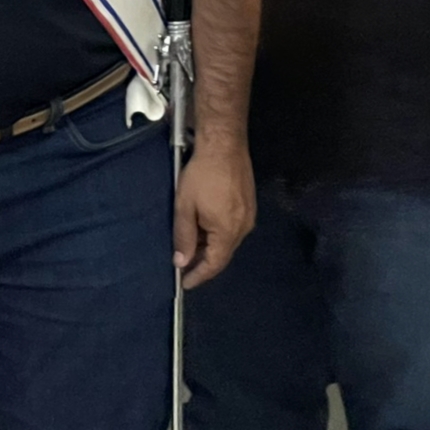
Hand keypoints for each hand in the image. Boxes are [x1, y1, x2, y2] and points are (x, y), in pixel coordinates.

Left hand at [175, 144, 257, 288]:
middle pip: (223, 254)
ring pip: (228, 241)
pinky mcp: (249, 205)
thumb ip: (184, 237)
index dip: (199, 275)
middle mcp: (243, 228)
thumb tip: (181, 261)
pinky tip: (204, 229)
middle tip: (183, 265)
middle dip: (203, 262)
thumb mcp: (185, 207)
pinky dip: (218, 235)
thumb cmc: (202, 175)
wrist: (224, 145)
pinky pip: (233, 229)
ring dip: (210, 247)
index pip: (215, 264)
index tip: (185, 283)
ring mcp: (249, 216)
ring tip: (191, 247)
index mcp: (228, 231)